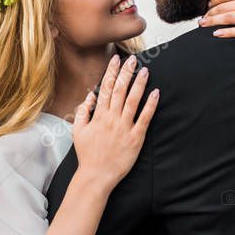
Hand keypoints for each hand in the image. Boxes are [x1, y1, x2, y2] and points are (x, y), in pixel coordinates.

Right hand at [71, 54, 158, 190]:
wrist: (96, 175)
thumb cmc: (87, 154)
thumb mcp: (78, 131)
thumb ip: (83, 112)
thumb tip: (90, 96)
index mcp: (99, 115)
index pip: (106, 87)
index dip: (112, 72)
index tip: (116, 59)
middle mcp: (112, 118)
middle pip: (120, 90)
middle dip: (127, 72)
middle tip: (133, 59)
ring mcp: (124, 127)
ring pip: (133, 100)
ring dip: (139, 84)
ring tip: (145, 70)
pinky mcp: (136, 138)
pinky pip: (145, 118)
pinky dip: (151, 105)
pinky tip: (155, 93)